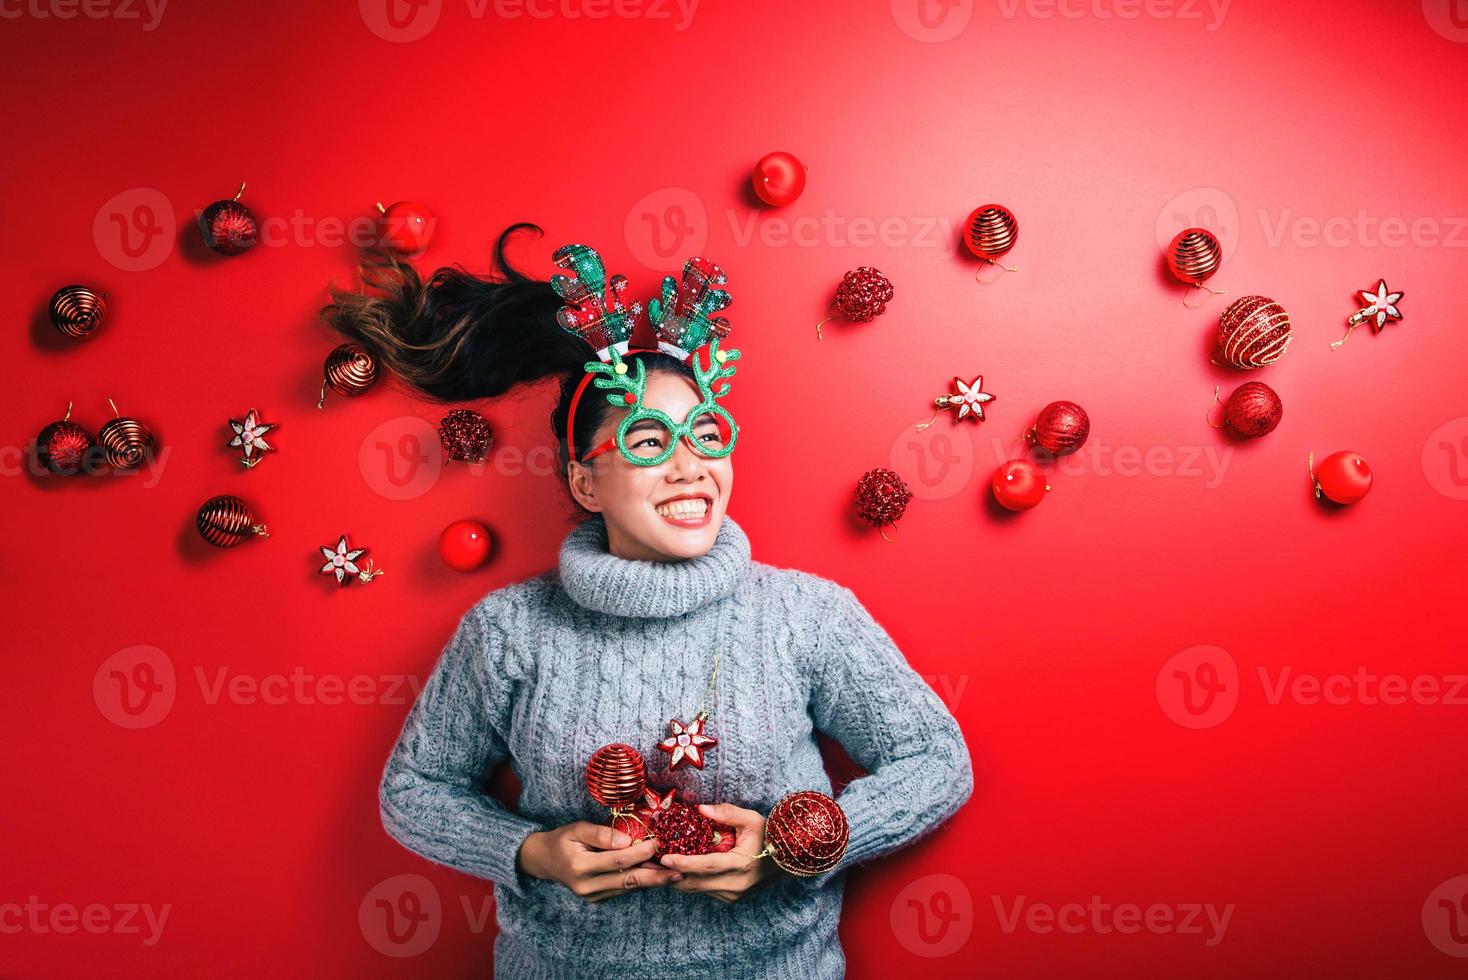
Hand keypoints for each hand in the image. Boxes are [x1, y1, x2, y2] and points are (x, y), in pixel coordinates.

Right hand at [517, 821, 680, 903]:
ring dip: (652, 880)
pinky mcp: (597, 899)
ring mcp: (592, 896)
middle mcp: (586, 885)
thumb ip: (601, 833)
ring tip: (674, 873)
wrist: (544, 861)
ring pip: (628, 887)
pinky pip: (622, 890)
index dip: (640, 853)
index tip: (659, 842)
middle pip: (627, 880)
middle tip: (679, 871)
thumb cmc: (563, 840)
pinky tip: (656, 875)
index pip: (617, 860)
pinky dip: (640, 882)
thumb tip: (627, 840)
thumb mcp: (577, 829)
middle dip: (655, 876)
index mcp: (580, 865)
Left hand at [659, 803, 782, 903]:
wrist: (785, 861)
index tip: (665, 856)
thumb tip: (700, 810)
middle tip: (646, 861)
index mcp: (741, 866)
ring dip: (674, 877)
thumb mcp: (752, 819)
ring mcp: (731, 895)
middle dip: (669, 872)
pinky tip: (672, 869)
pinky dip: (685, 880)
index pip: (708, 866)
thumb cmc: (769, 837)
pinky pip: (701, 890)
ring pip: (695, 888)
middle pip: (695, 881)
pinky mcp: (728, 898)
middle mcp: (734, 885)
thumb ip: (727, 813)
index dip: (685, 862)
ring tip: (651, 865)